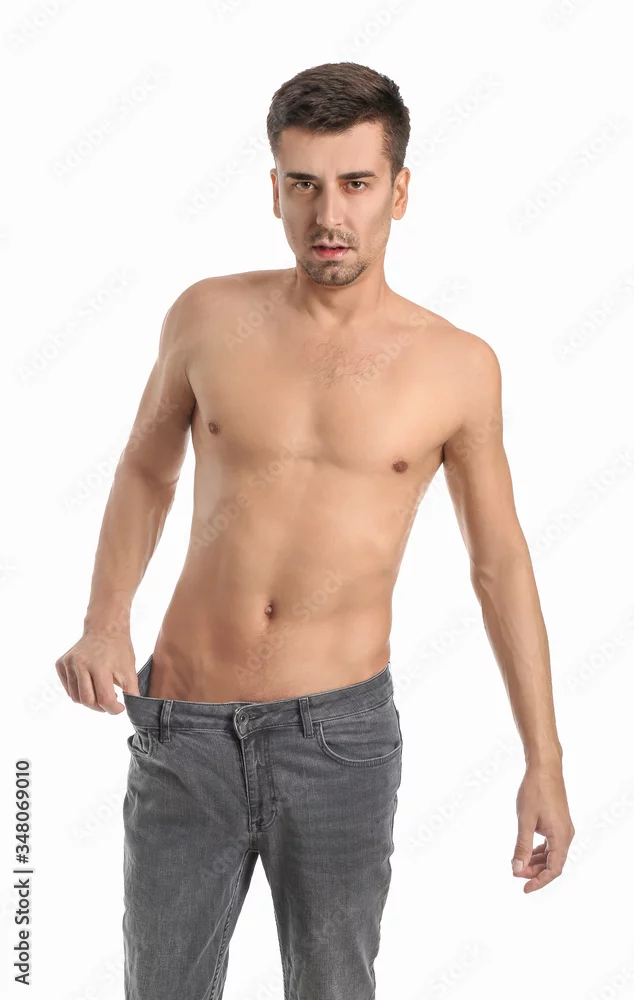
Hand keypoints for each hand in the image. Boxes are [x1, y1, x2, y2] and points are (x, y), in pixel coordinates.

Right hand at [55, 631, 136, 714]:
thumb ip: (131, 692)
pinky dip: (79, 692)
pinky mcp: (60, 664)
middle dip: (100, 707)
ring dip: (89, 701)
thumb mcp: (129, 670)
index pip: (104, 699)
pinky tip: (90, 684)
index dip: (114, 709)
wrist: (105, 629)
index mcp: (99, 665)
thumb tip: (133, 710)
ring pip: (76, 697)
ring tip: (101, 692)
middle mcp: (80, 664)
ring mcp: (68, 663)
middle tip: (110, 702)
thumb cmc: (119, 650)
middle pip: (87, 701)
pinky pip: (69, 689)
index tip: (120, 708)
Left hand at [511, 759, 574, 892]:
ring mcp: (563, 828)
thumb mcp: (525, 821)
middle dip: (534, 871)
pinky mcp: (559, 822)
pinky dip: (539, 850)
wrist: (545, 768)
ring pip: (552, 853)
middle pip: (553, 863)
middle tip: (515, 873)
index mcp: (561, 837)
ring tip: (518, 864)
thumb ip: (522, 847)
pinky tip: (527, 851)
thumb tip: (517, 869)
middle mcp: (566, 835)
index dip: (539, 881)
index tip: (524, 888)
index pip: (554, 870)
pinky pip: (551, 843)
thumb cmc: (535, 791)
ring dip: (536, 861)